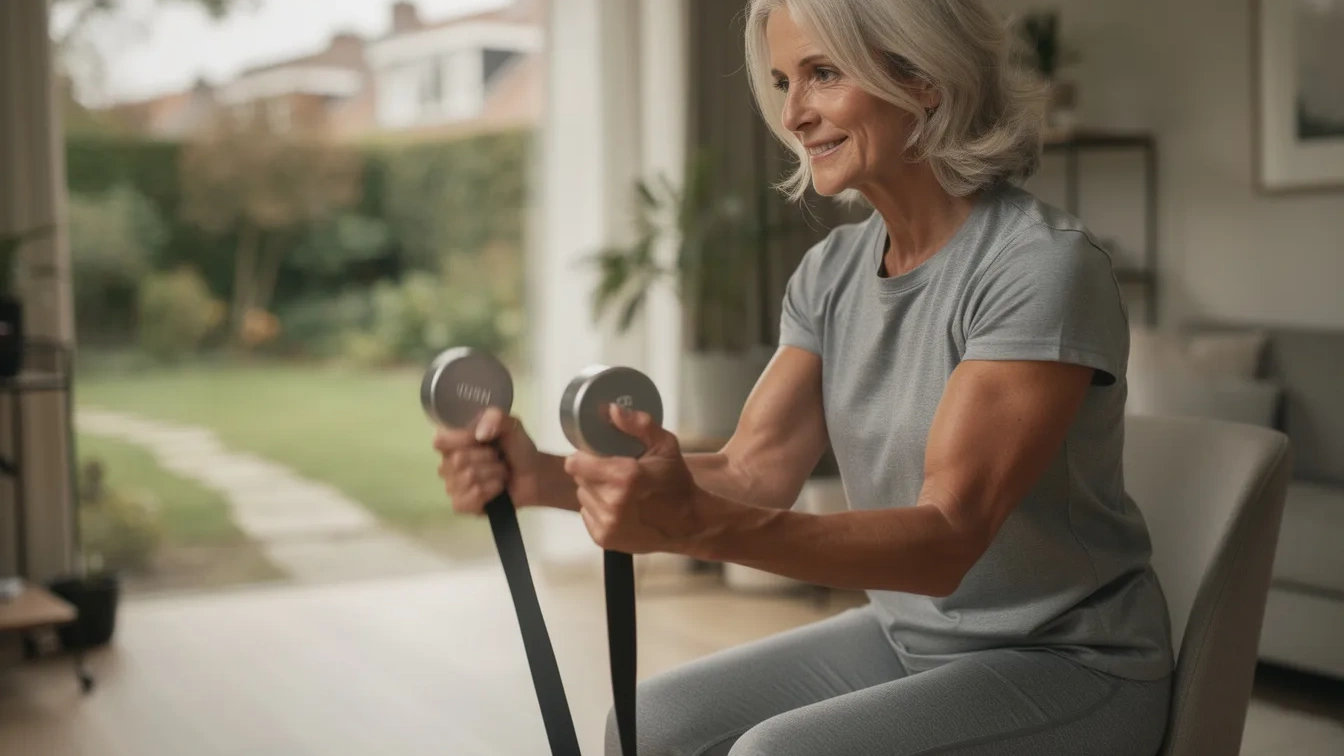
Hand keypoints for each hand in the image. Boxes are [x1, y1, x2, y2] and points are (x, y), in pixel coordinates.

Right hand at [432, 406, 543, 514]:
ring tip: (500, 471)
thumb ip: (496, 417)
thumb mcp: (511, 424)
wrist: (533, 474)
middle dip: (487, 458)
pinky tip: (498, 488)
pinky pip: (471, 497)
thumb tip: (480, 434)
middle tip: (498, 457)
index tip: (482, 439)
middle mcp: (447, 463)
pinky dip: (491, 491)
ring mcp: (452, 485)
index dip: (462, 440)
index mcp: (452, 441)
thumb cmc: (517, 448)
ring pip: (467, 478)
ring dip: (493, 474)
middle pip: (457, 460)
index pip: (440, 441)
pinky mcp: (461, 504)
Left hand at [564, 404, 702, 553]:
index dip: (585, 456)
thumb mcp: (665, 446)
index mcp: (625, 478)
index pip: (576, 463)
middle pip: (580, 478)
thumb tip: (611, 410)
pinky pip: (587, 514)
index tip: (598, 454)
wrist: (690, 524)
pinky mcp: (604, 539)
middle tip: (614, 471)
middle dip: (593, 471)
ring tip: (618, 490)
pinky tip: (619, 507)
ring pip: (583, 496)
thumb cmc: (677, 483)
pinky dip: (599, 509)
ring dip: (596, 490)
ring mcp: (607, 525)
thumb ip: (638, 424)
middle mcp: (612, 504)